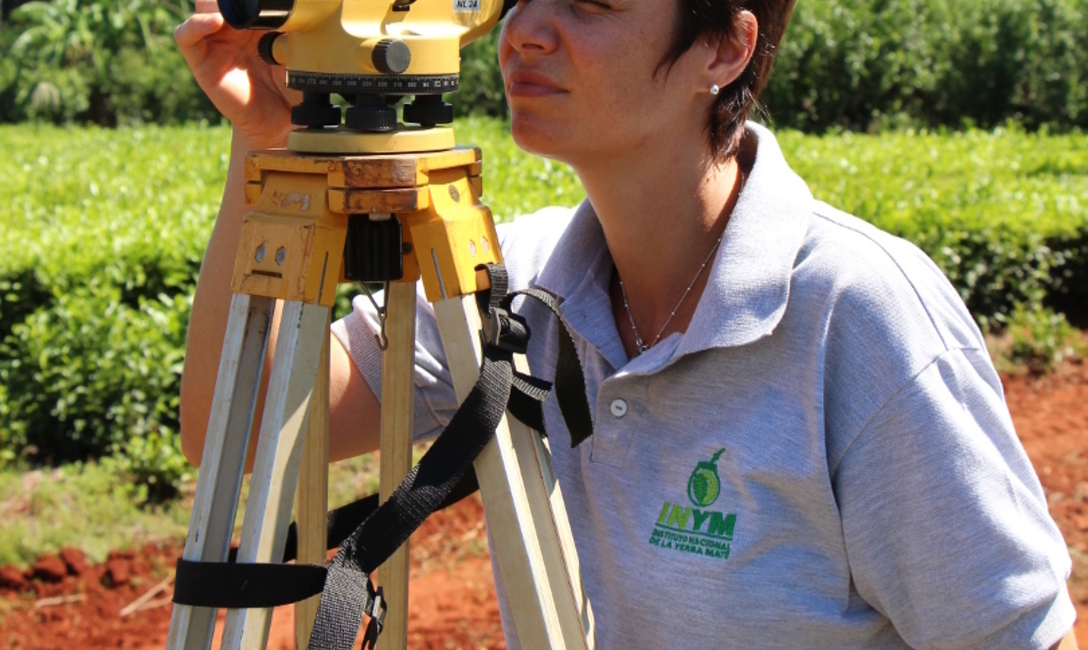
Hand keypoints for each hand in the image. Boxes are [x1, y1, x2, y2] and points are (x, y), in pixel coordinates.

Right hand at [174, 0, 301, 146]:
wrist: (281, 122)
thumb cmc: (292, 89)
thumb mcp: (299, 54)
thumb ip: (293, 30)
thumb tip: (297, 10)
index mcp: (257, 23)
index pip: (245, 0)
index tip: (268, 0)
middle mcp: (234, 30)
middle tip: (251, 4)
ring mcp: (216, 43)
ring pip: (203, 6)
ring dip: (215, 5)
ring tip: (233, 15)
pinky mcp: (201, 61)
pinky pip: (186, 36)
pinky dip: (196, 24)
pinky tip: (215, 22)